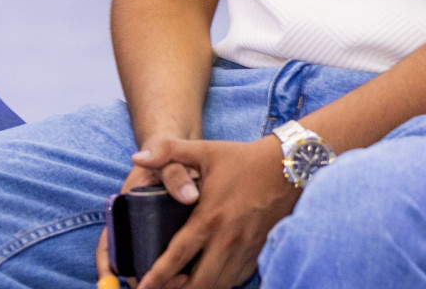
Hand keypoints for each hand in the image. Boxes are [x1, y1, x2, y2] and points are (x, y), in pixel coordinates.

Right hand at [94, 137, 202, 287]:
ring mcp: (151, 234)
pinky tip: (195, 273)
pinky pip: (171, 258)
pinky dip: (179, 269)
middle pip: (131, 263)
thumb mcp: (169, 161)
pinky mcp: (171, 237)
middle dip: (143, 278)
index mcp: (124, 211)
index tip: (112, 281)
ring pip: (151, 265)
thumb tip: (189, 196)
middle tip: (167, 283)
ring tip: (184, 282)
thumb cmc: (169, 157)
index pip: (107, 246)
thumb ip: (175, 173)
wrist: (181, 152)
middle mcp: (135, 227)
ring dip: (163, 278)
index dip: (106, 268)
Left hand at [129, 136, 298, 288]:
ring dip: (199, 288)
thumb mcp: (205, 149)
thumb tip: (137, 157)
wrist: (288, 167)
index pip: (178, 255)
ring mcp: (245, 249)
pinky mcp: (258, 252)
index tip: (143, 286)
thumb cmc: (244, 159)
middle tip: (161, 288)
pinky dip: (220, 283)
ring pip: (219, 285)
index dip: (158, 275)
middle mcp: (227, 239)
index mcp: (209, 217)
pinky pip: (236, 279)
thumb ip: (168, 151)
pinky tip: (208, 276)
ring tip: (181, 286)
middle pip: (199, 283)